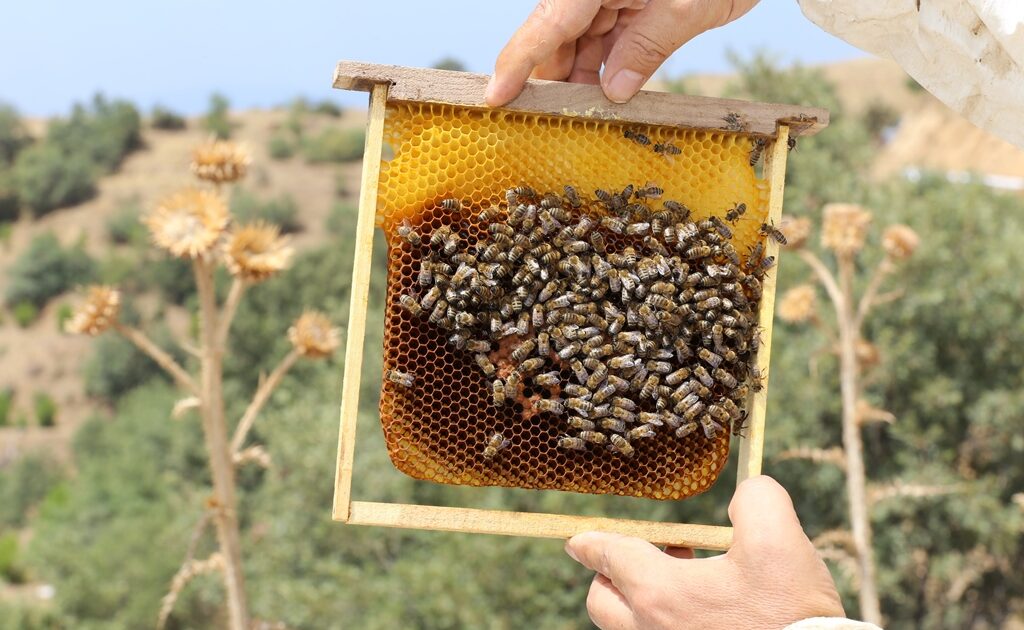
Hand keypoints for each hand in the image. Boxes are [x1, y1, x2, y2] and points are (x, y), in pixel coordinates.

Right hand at [486, 0, 759, 105]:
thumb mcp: (689, 8)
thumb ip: (647, 49)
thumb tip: (612, 92)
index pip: (546, 25)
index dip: (516, 64)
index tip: (493, 98)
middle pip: (557, 34)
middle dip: (554, 78)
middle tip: (547, 123)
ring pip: (579, 38)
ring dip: (583, 76)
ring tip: (585, 114)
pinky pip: (605, 32)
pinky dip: (607, 62)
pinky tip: (607, 92)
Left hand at [565, 476, 844, 629]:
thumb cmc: (792, 614)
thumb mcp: (780, 540)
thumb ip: (756, 499)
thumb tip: (746, 494)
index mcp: (661, 593)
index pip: (610, 557)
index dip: (591, 543)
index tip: (577, 541)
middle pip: (602, 601)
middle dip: (611, 575)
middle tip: (651, 557)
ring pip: (625, 627)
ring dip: (639, 600)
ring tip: (687, 580)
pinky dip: (661, 622)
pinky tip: (705, 611)